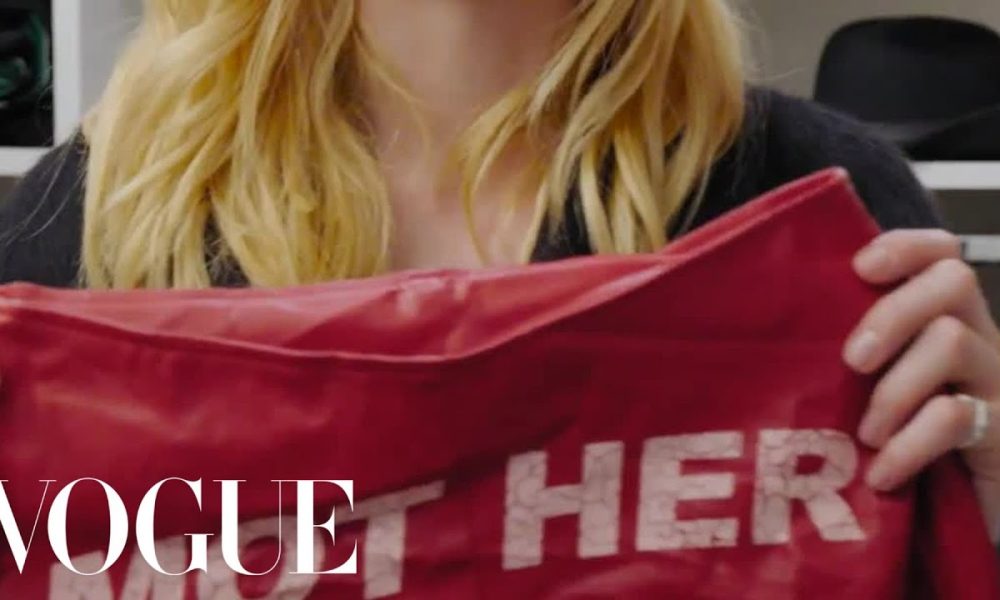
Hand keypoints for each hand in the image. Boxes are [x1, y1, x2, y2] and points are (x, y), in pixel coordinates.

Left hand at [844, 229, 999, 541]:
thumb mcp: (870, 392)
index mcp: (944, 319)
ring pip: (952, 341)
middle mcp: (979, 339)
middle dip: (893, 312)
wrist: (959, 517)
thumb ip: (853, 356)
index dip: (906, 247)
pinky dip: (908, 446)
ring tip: (865, 435)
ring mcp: (997, 384)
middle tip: (852, 360)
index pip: (941, 253)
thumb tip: (779, 327)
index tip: (860, 268)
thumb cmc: (900, 447)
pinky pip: (954, 417)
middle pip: (953, 281)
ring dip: (894, 388)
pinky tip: (882, 474)